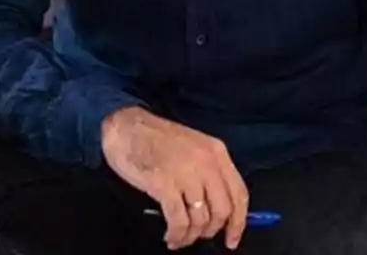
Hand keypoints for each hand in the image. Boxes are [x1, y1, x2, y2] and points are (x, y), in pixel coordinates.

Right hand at [101, 106, 249, 249]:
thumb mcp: (194, 147)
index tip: (232, 240)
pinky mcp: (165, 184)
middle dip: (212, 231)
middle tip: (199, 236)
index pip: (239, 194)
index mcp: (216, 151)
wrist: (126, 126)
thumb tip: (218, 208)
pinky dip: (176, 234)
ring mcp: (186, 173)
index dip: (238, 222)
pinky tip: (170, 236)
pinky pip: (179, 220)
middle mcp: (206, 162)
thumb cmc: (156, 138)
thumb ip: (209, 172)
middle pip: (223, 210)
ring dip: (191, 236)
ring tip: (180, 238)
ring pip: (201, 219)